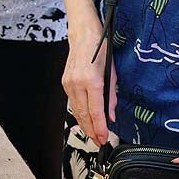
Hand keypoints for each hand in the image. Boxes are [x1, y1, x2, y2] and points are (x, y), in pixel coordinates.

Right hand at [62, 21, 115, 145]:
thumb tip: (111, 115)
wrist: (83, 36)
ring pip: (76, 111)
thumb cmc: (101, 50)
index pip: (95, 111)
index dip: (100, 128)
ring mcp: (68, 83)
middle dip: (91, 130)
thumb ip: (111, 96)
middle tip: (99, 142)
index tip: (104, 138)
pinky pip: (72, 103)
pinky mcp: (65, 83)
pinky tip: (85, 120)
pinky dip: (79, 113)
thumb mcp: (113, 73)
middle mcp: (77, 84)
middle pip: (83, 114)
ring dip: (84, 124)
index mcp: (91, 81)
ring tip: (92, 135)